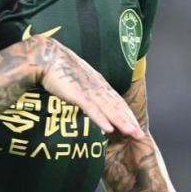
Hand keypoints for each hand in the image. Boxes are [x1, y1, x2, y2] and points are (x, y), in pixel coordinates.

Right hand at [27, 36, 144, 139]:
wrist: (49, 57)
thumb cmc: (60, 68)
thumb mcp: (78, 79)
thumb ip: (86, 88)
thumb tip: (88, 98)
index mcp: (98, 83)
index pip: (117, 101)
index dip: (127, 113)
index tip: (135, 125)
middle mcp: (98, 87)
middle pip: (117, 106)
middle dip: (129, 121)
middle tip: (140, 134)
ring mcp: (89, 91)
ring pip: (109, 109)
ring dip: (121, 122)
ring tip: (132, 133)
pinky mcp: (78, 94)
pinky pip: (92, 109)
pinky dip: (101, 119)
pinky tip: (109, 129)